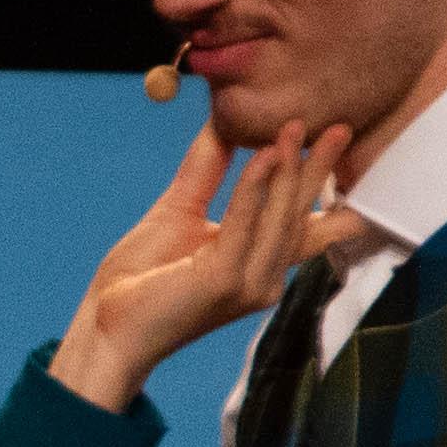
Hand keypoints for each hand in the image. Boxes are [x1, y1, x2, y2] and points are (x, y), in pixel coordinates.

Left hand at [45, 122, 354, 410]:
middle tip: (340, 126)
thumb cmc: (141, 278)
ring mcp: (248, 283)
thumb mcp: (181, 210)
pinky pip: (245, 220)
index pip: (307, 224)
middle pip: (300, 214)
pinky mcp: (224, 280)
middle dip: (319, 169)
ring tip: (298, 126)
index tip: (339, 144)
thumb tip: (225, 122)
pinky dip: (256, 185)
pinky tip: (266, 152)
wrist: (106, 325)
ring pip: (279, 216)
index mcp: (259, 265)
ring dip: (290, 169)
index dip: (323, 186)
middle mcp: (264, 278)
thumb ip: (208, 170)